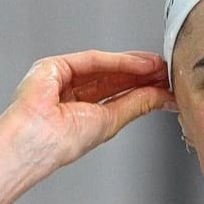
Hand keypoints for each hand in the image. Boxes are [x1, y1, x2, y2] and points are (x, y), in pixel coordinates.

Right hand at [0, 50, 173, 169]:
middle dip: (142, 75)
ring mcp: (61, 79)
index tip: (167, 86)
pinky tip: (140, 64)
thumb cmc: (60, 143)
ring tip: (159, 66)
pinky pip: (92, 60)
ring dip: (135, 65)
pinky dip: (118, 61)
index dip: (143, 88)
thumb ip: (135, 105)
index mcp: (80, 112)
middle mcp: (70, 94)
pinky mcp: (53, 67)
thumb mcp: (110, 122)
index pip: (117, 94)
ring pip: (104, 67)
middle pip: (113, 78)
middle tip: (168, 72)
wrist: (35, 142)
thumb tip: (159, 96)